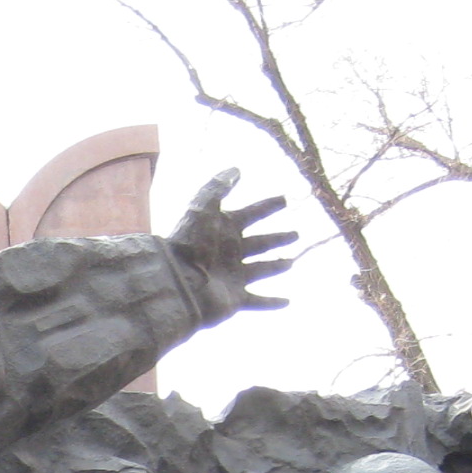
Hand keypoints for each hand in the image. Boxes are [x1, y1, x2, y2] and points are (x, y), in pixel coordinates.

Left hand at [168, 170, 293, 319]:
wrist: (175, 282)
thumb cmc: (189, 243)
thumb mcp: (203, 207)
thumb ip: (218, 187)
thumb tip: (236, 169)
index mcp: (225, 229)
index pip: (253, 213)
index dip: (268, 206)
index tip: (285, 199)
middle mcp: (231, 252)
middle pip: (260, 242)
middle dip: (277, 238)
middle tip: (296, 234)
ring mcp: (234, 276)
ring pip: (261, 269)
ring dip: (276, 266)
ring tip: (291, 262)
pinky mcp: (235, 298)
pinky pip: (258, 301)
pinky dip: (272, 303)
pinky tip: (287, 302)